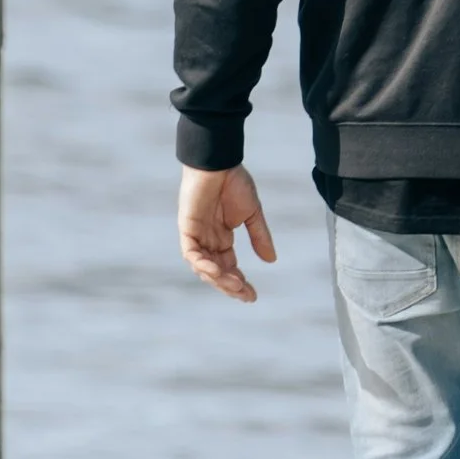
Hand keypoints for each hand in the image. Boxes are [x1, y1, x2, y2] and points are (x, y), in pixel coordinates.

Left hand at [180, 164, 276, 302]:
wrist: (219, 162)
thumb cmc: (234, 182)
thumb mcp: (252, 214)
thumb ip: (259, 237)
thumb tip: (272, 260)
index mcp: (223, 238)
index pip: (229, 267)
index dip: (239, 283)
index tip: (252, 296)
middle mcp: (208, 240)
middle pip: (217, 272)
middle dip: (230, 286)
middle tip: (245, 295)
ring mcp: (197, 235)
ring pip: (203, 267)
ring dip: (218, 279)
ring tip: (235, 285)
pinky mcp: (187, 228)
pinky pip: (191, 253)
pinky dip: (202, 264)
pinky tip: (217, 271)